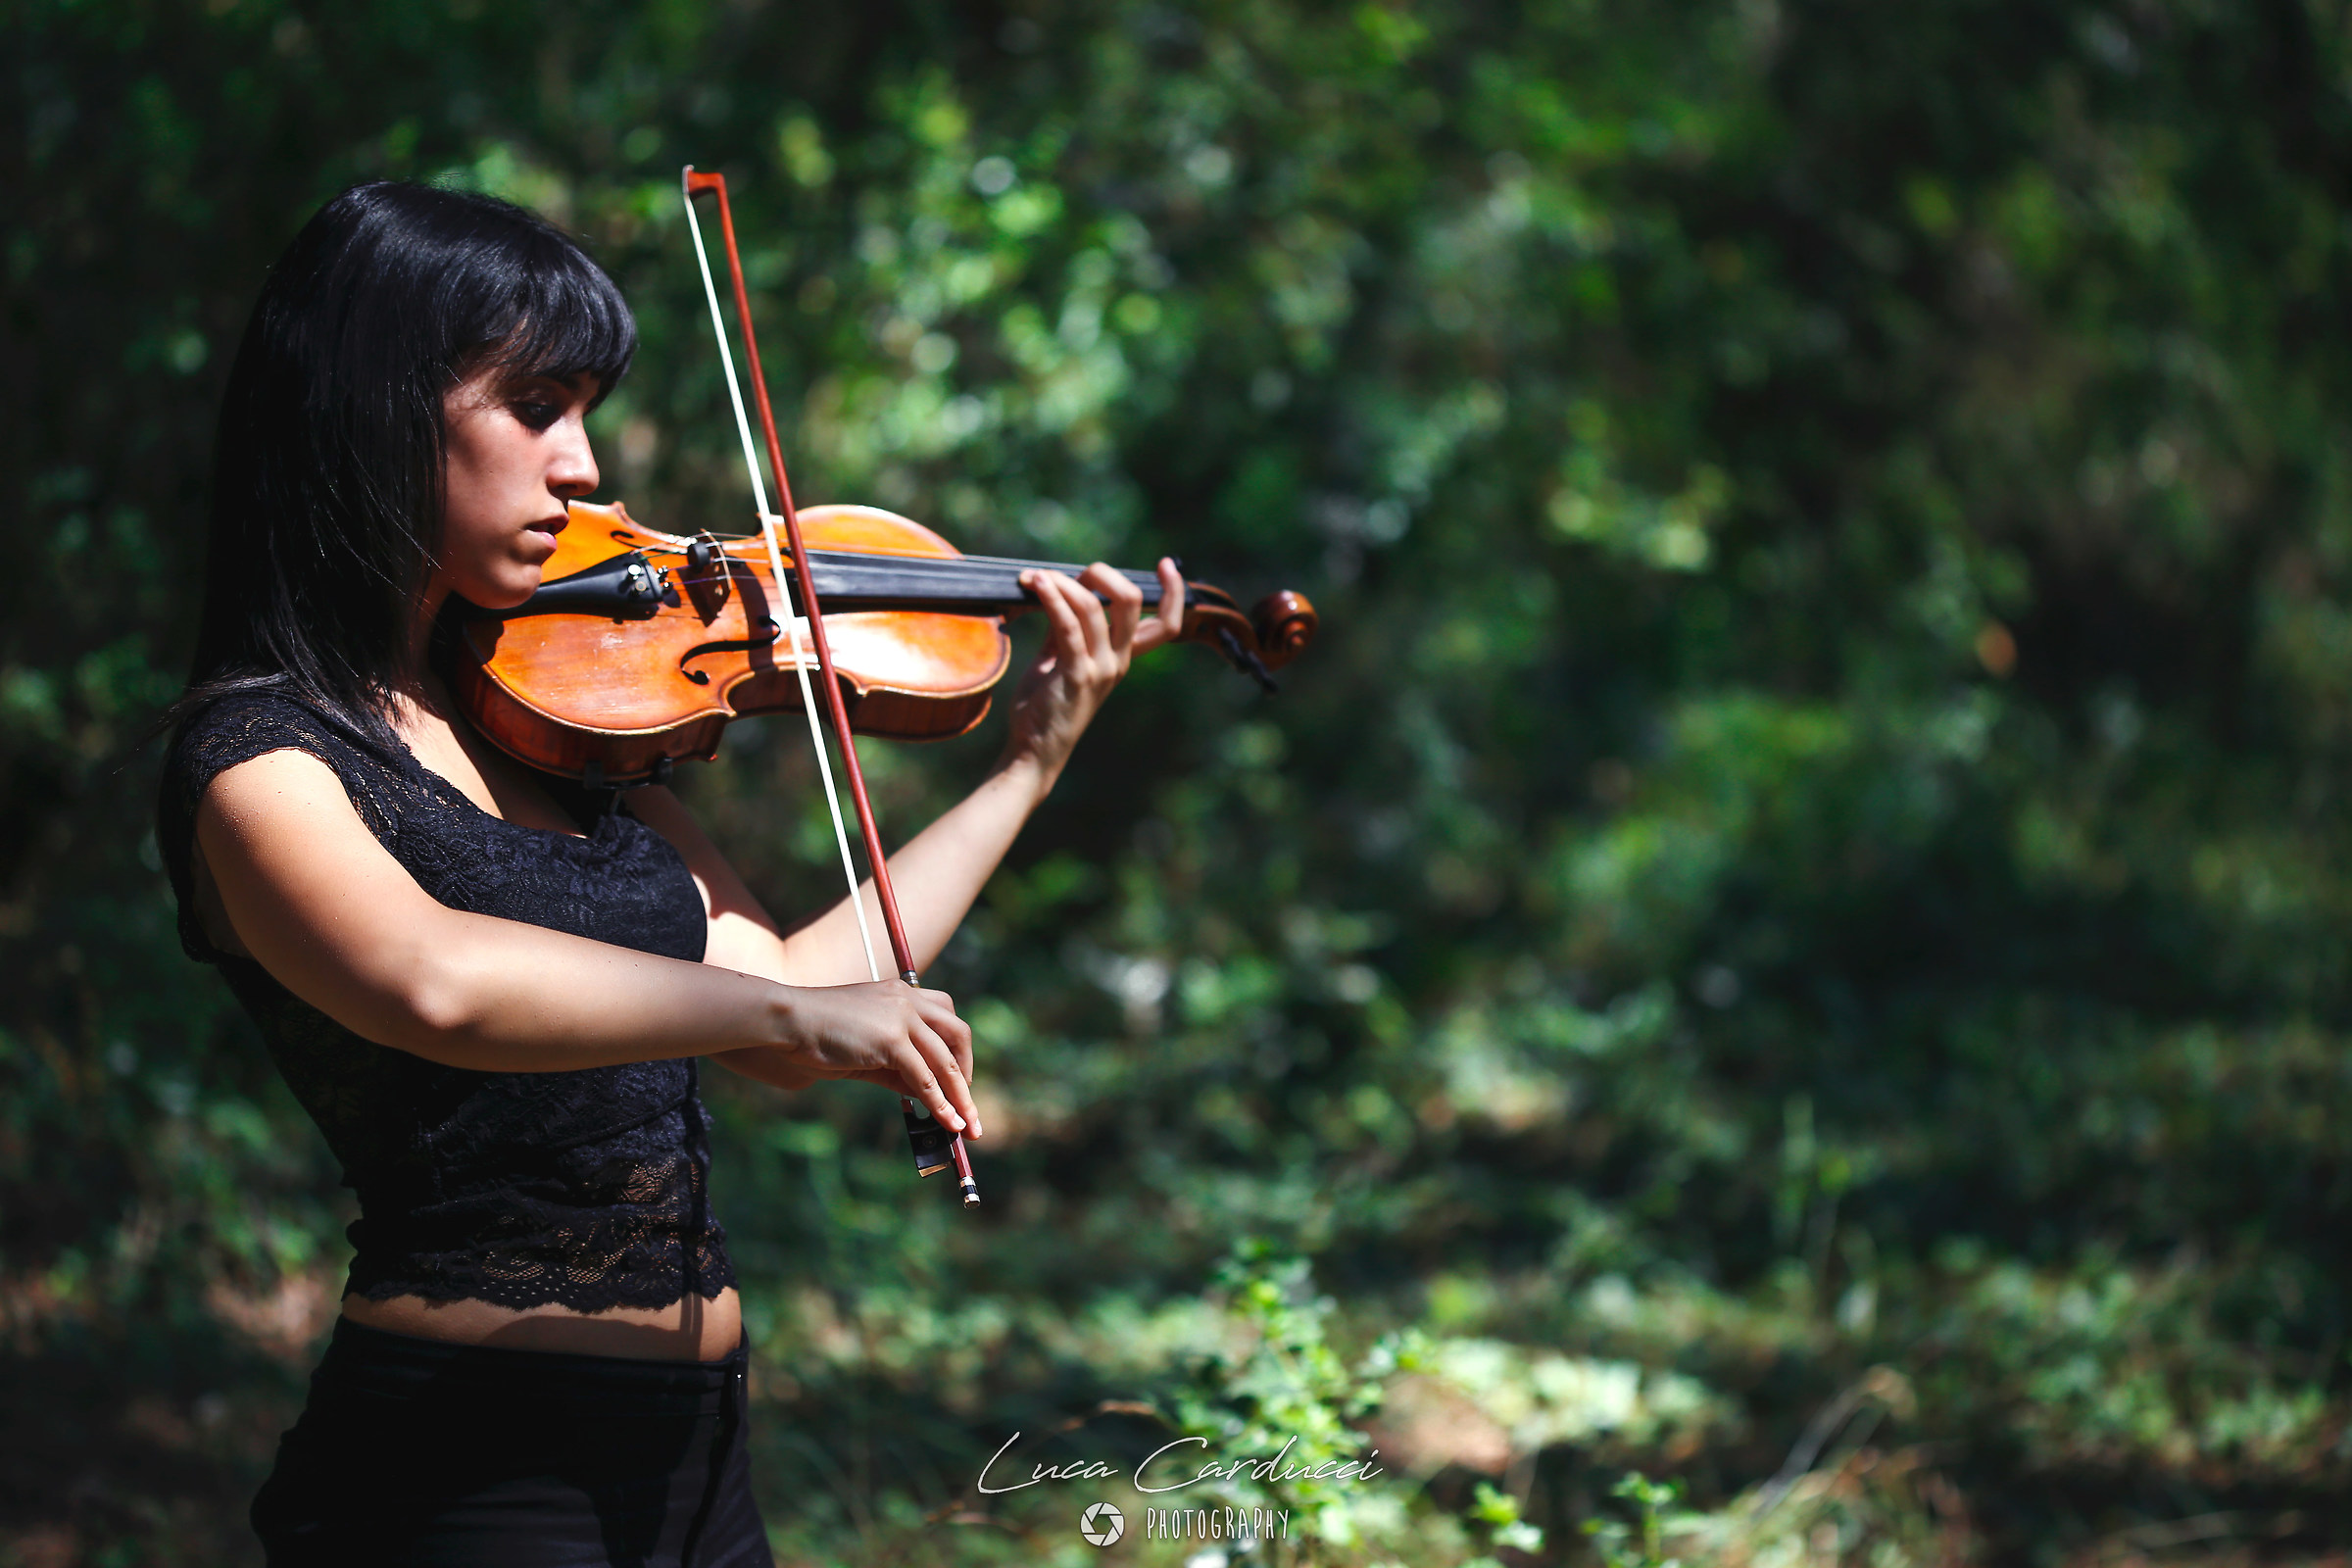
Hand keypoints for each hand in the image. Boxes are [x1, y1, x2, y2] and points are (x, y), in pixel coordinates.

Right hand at [771, 980, 980, 1135]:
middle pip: (957, 1034)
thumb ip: (897, 1067)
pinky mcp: (891, 1039)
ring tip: (968, 1124)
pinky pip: (924, 1077)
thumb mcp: (867, 1048)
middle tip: (967, 1102)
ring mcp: (901, 1017)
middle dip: (967, 1071)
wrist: (788, 1021)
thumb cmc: (818, 1034)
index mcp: (902, 993)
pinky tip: (947, 1122)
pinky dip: (940, 1103)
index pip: (946, 1016)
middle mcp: (908, 999)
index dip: (957, 1048)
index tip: (960, 1075)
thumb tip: (925, 1094)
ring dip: (961, 1096)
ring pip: (945, 1060)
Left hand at [998, 556, 1184, 790]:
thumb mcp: (1060, 658)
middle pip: (1131, 602)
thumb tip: (1058, 588)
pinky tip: (1034, 585)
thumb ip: (1065, 626)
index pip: (1167, 624)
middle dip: (1103, 573)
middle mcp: (1119, 661)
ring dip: (1062, 583)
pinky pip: (1067, 626)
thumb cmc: (1045, 705)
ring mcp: (1100, 669)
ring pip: (1093, 607)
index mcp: (1123, 657)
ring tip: (1035, 577)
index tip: (1168, 565)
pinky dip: (1051, 598)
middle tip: (1070, 572)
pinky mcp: (1076, 675)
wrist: (1034, 749)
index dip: (1175, 592)